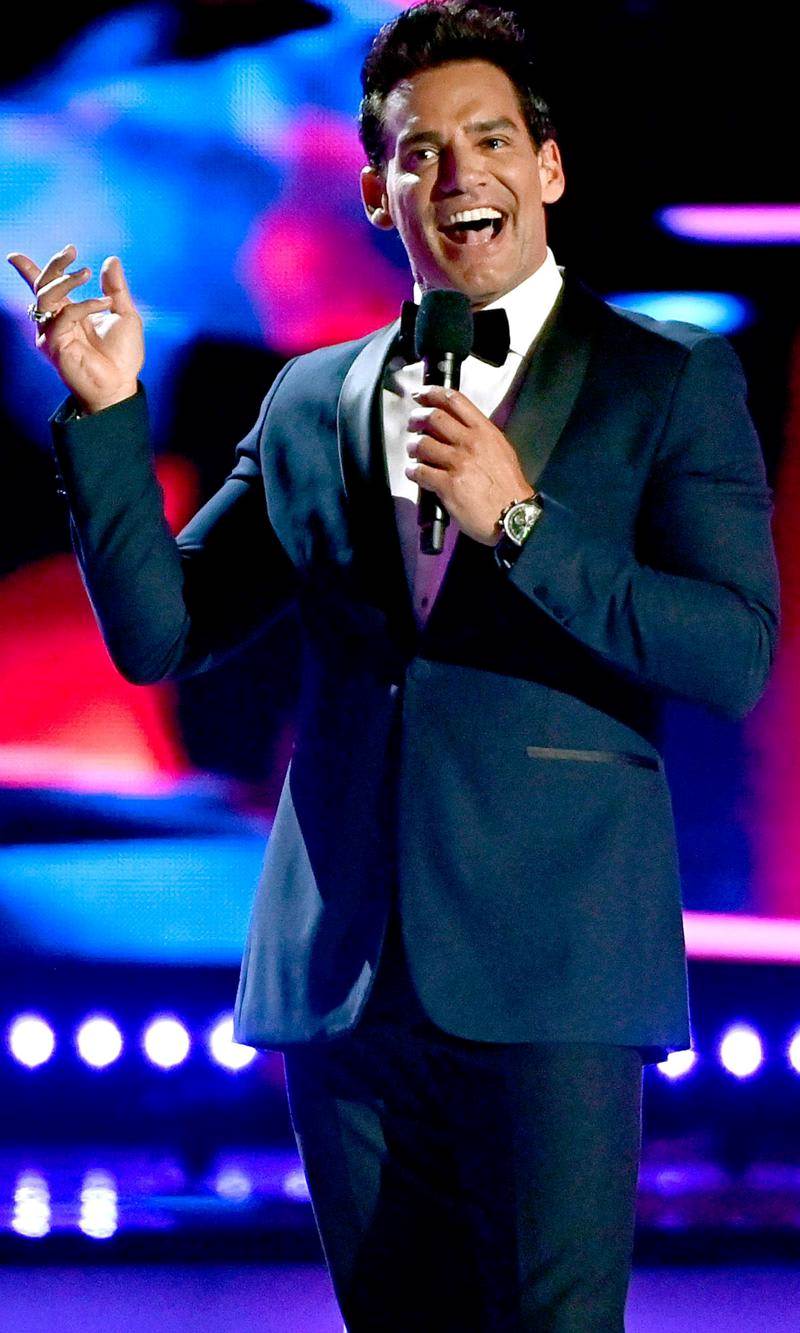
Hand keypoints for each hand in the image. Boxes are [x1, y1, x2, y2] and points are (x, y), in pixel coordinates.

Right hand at [7, 244, 143, 413]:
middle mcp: (55, 322)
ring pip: (46, 297)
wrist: (121, 384)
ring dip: (65, 281)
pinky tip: (103, 304)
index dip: (27, 270)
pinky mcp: (54, 345)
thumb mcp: (124, 314)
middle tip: (71, 251)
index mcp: (68, 313)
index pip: (43, 288)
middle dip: (54, 265)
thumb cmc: (123, 355)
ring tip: (86, 273)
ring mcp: (52, 333)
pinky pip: (64, 316)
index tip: (15, 256)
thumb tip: (111, 260)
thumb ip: (115, 288)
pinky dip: (84, 305)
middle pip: (43, 286)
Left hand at [405, 386, 535, 544]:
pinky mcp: (447, 485)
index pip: (455, 400)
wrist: (514, 514)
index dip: (432, 393)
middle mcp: (470, 442)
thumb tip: (457, 428)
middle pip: (433, 417)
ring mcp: (458, 463)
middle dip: (417, 418)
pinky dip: (413, 471)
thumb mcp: (501, 450)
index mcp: (484, 431)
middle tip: (412, 424)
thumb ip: (480, 436)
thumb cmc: (508, 485)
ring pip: (423, 444)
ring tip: (414, 452)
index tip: (420, 394)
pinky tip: (414, 473)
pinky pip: (420, 472)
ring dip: (413, 447)